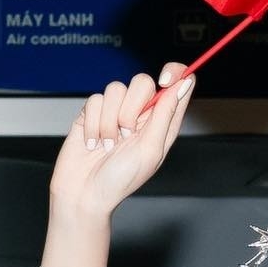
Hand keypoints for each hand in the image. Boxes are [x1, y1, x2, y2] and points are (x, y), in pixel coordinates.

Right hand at [50, 63, 193, 217]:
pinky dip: (94, 124)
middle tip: (126, 133)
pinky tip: (93, 143)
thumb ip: (166, 114)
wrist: (83, 193)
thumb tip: (184, 83)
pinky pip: (95, 99)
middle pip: (143, 82)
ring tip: (108, 144)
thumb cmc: (120, 180)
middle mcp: (141, 115)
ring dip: (110, 121)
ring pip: (115, 88)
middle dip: (132, 107)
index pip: (176, 84)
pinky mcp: (93, 113)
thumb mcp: (150, 149)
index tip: (165, 79)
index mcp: (162, 123)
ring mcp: (116, 112)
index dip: (175, 74)